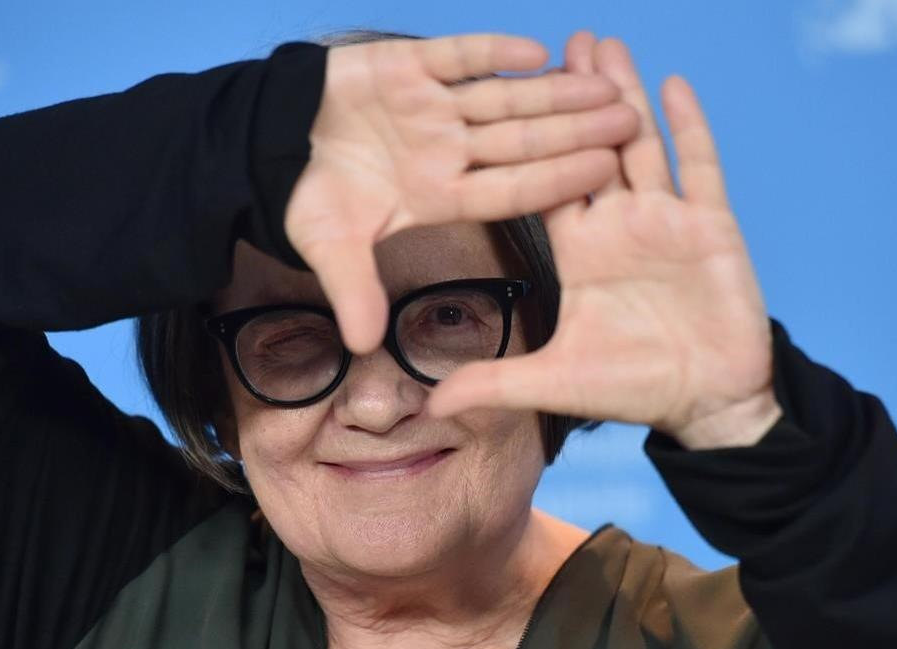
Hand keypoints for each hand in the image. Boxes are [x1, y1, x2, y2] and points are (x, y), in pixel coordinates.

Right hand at [285, 34, 639, 353]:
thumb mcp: (329, 247)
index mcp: (438, 194)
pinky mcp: (408, 66)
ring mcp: (431, 108)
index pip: (509, 189)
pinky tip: (535, 50)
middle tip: (631, 121)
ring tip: (604, 82)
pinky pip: (458, 57)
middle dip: (575, 131)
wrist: (265, 144)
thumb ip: (354, 290)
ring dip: (552, 91)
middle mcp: (445, 150)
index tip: (605, 172)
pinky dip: (492, 53)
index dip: (556, 180)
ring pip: (503, 99)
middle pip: (522, 141)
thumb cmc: (301, 198)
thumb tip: (362, 349)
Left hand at [428, 33, 781, 448]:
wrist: (707, 401)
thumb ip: (493, 383)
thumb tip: (431, 405)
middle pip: (589, 148)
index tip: (504, 100)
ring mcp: (664, 219)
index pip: (546, 182)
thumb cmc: (632, 388)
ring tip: (603, 46)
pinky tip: (673, 85)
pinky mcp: (709, 225)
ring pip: (639, 143)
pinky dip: (689, 127)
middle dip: (573, 99)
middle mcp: (617, 225)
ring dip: (621, 95)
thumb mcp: (554, 383)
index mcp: (579, 249)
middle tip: (561, 44)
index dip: (527, 142)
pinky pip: (699, 166)